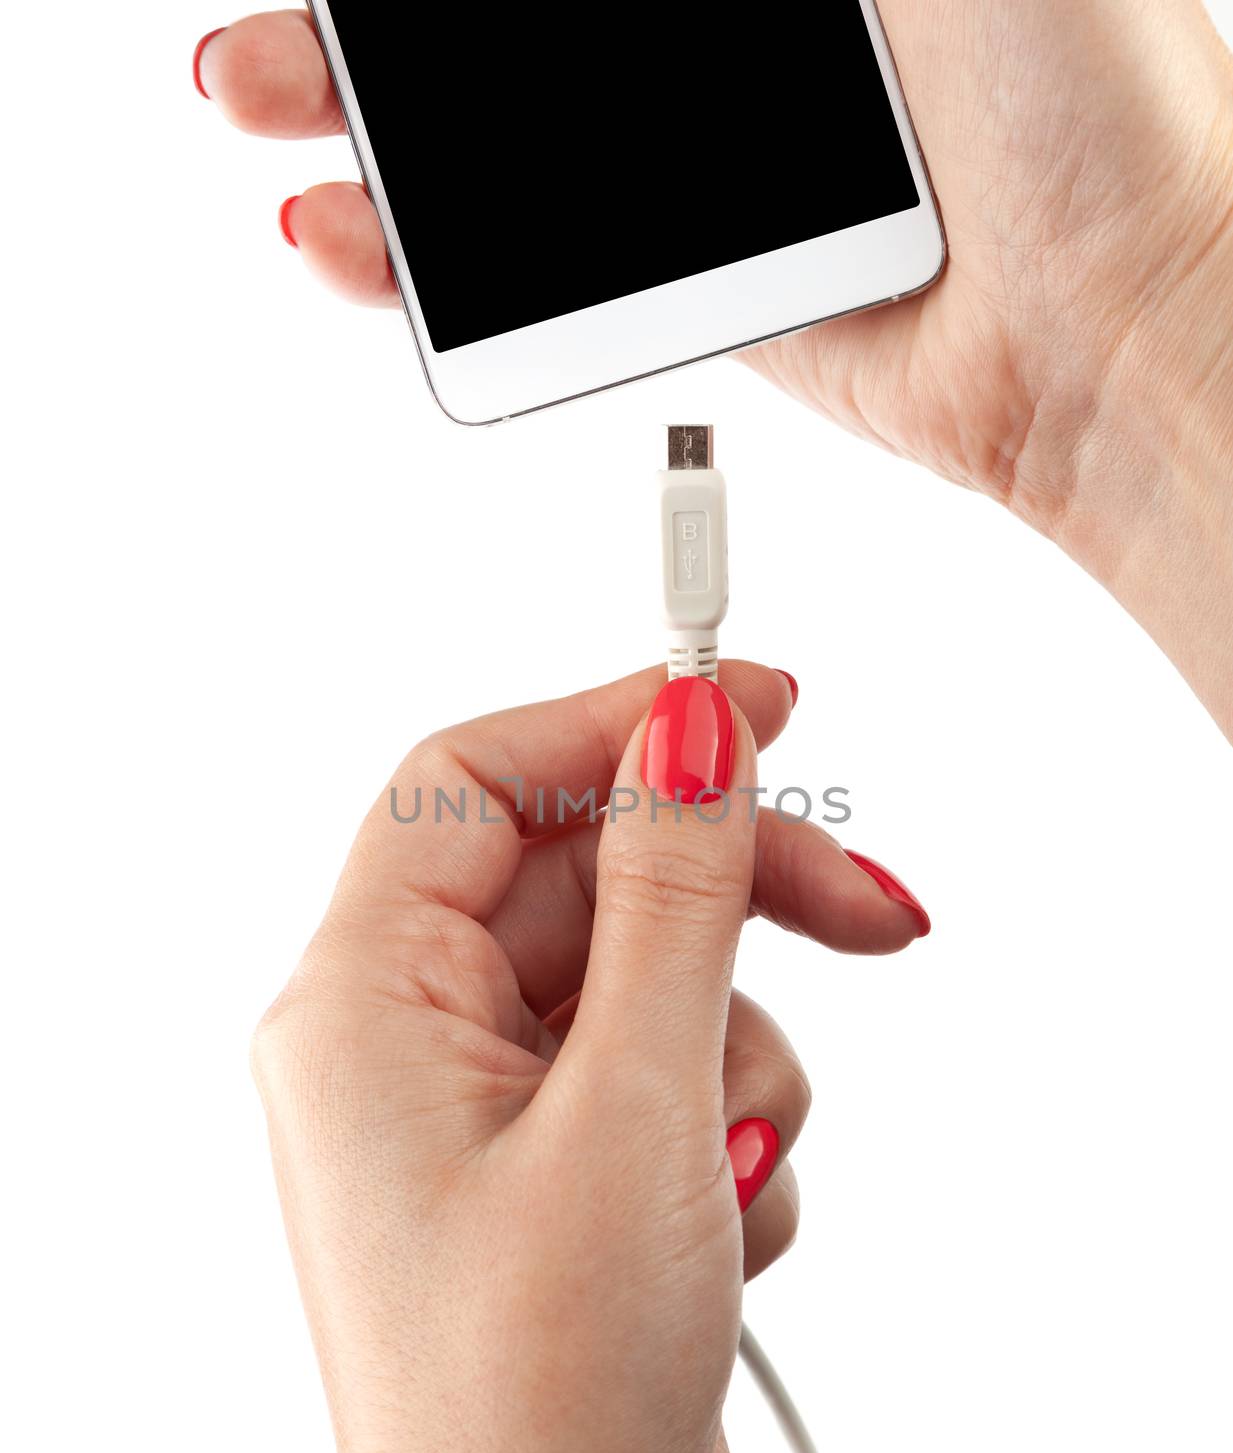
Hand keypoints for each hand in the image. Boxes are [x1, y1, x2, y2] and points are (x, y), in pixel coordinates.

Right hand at [195, 4, 1232, 736]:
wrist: (1119, 327)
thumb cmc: (1090, 109)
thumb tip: (655, 15)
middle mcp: (759, 42)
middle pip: (520, 35)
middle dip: (381, 32)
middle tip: (282, 35)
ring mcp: (725, 170)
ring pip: (518, 150)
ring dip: (383, 141)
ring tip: (277, 118)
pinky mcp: (717, 288)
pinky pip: (559, 267)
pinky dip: (456, 260)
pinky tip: (368, 240)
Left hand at [251, 663, 928, 1452]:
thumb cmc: (537, 1408)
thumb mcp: (630, 1115)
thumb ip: (670, 903)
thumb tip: (690, 736)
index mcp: (363, 1006)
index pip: (476, 781)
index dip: (614, 724)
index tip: (750, 698)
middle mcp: (413, 1045)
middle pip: (593, 878)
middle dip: (733, 900)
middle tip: (867, 907)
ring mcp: (494, 1111)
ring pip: (655, 979)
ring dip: (737, 1057)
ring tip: (730, 1170)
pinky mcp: (566, 1168)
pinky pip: (674, 1071)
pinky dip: (731, 1132)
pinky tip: (721, 1233)